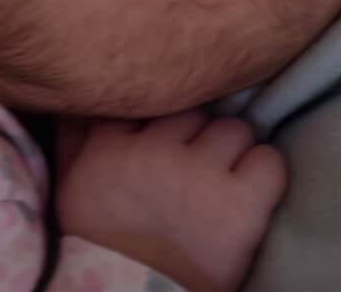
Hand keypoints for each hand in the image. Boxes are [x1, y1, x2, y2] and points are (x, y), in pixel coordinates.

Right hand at [56, 111, 287, 291]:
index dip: (161, 116)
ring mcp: (202, 174)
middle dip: (199, 135)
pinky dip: (264, 173)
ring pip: (235, 129)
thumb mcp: (72, 185)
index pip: (147, 96)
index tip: (166, 136)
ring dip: (233, 151)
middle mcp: (158, 149)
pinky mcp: (241, 203)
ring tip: (224, 178)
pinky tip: (251, 191)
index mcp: (113, 144)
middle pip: (196, 111)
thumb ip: (76, 138)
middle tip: (197, 162)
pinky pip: (268, 161)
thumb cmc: (100, 244)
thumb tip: (80, 103)